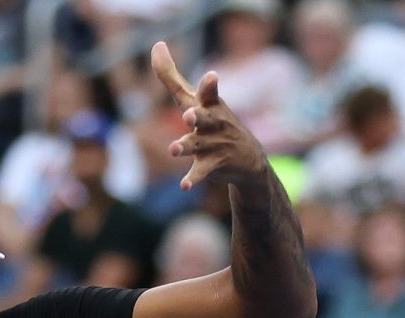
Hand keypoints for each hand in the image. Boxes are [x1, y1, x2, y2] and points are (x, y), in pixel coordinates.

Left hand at [151, 41, 268, 192]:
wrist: (247, 159)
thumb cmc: (214, 122)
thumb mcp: (196, 99)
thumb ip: (172, 75)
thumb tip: (157, 45)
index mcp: (209, 105)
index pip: (209, 92)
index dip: (209, 85)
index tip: (212, 76)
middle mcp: (212, 123)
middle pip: (203, 117)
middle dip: (197, 116)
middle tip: (188, 115)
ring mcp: (213, 144)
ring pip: (197, 145)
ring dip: (185, 146)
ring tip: (174, 149)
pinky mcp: (212, 165)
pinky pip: (200, 172)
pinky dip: (192, 179)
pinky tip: (184, 186)